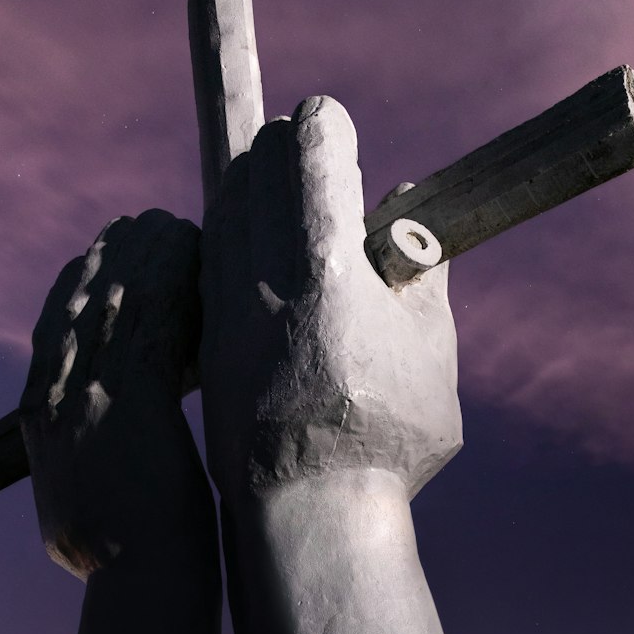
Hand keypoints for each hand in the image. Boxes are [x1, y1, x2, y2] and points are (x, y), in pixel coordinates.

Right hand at [19, 209, 205, 577]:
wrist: (137, 586)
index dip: (76, 288)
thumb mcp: (80, 521)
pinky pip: (148, 314)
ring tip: (169, 224)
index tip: (100, 260)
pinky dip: (167, 274)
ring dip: (141, 255)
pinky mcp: (129, 396)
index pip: (49, 333)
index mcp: (41, 425)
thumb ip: (81, 483)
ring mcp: (86, 396)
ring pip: (111, 300)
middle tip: (139, 226)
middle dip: (108, 258)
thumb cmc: (126, 568)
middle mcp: (53, 400)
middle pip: (74, 303)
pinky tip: (187, 246)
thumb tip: (85, 485)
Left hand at [199, 96, 461, 503]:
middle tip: (299, 137)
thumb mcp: (428, 351)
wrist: (307, 516)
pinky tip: (242, 240)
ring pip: (223, 214)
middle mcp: (264, 279)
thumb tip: (405, 213)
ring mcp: (225, 311)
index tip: (328, 117)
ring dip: (247, 186)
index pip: (314, 158)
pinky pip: (207, 262)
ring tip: (272, 179)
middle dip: (281, 147)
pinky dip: (225, 235)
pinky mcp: (205, 343)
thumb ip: (420, 276)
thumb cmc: (386, 442)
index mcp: (327, 270)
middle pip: (258, 174)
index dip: (324, 129)